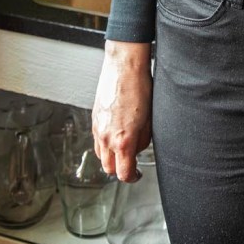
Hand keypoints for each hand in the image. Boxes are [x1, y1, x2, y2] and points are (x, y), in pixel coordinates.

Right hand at [92, 40, 152, 181]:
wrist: (124, 66)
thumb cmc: (139, 86)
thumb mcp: (149, 119)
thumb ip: (142, 140)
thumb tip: (138, 148)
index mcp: (123, 140)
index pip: (123, 173)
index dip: (132, 178)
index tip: (136, 174)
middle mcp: (107, 137)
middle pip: (108, 168)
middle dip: (120, 169)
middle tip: (131, 162)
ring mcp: (98, 128)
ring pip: (100, 155)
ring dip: (110, 157)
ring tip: (123, 147)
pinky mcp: (94, 118)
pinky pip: (97, 139)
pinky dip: (104, 143)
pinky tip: (115, 132)